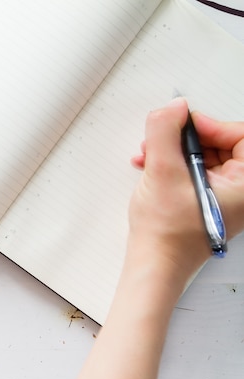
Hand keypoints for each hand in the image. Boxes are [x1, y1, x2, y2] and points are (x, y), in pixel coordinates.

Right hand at [129, 98, 243, 278]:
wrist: (154, 263)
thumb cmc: (167, 234)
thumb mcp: (162, 171)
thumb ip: (166, 132)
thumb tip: (174, 108)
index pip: (240, 136)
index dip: (210, 125)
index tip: (183, 123)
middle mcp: (240, 191)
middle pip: (221, 144)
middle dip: (185, 138)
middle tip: (162, 138)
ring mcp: (223, 197)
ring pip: (203, 157)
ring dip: (173, 150)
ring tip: (149, 154)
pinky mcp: (205, 202)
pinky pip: (193, 171)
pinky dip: (171, 165)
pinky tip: (150, 166)